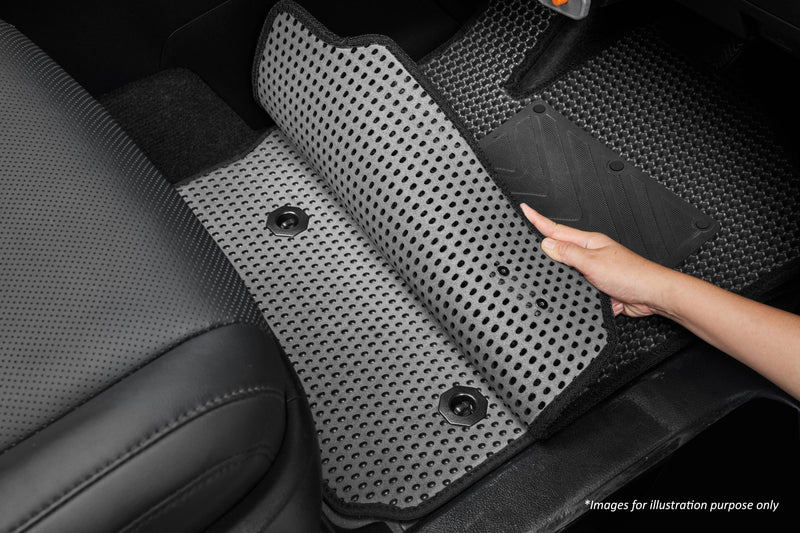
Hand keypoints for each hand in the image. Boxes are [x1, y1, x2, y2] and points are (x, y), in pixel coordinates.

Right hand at [521, 204, 676, 316]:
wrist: (653, 295)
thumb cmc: (632, 275)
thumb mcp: (593, 262)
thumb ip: (568, 253)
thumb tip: (547, 244)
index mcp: (589, 242)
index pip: (556, 229)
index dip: (538, 220)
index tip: (524, 209)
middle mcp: (591, 253)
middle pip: (560, 246)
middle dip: (543, 238)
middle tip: (526, 227)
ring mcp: (595, 269)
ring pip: (568, 267)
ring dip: (557, 266)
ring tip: (540, 254)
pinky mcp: (598, 285)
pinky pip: (578, 284)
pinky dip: (571, 286)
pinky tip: (564, 285)